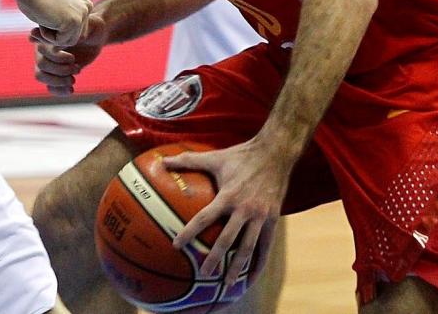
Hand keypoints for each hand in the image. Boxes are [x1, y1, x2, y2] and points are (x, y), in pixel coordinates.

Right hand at [16, 0, 92, 46]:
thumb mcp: (54, 8)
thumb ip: (62, 21)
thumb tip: (60, 45)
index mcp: (84, 0)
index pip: (76, 28)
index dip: (57, 31)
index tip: (41, 26)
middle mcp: (87, 5)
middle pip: (75, 36)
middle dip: (54, 37)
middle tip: (34, 32)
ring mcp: (83, 13)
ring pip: (68, 41)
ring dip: (50, 38)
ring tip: (37, 26)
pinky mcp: (74, 21)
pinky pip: (61, 41)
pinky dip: (47, 37)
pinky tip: (41, 22)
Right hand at [32, 12, 107, 95]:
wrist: (95, 39)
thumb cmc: (92, 28)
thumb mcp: (88, 26)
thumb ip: (76, 31)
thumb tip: (62, 40)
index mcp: (48, 35)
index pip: (42, 49)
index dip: (56, 57)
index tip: (72, 57)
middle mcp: (43, 49)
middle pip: (41, 64)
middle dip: (60, 69)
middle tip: (76, 68)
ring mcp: (47, 62)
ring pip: (40, 75)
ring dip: (57, 81)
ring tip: (73, 80)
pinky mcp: (54, 73)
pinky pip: (48, 86)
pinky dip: (57, 90)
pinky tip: (71, 90)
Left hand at [165, 140, 290, 286]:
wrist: (276, 153)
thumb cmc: (242, 155)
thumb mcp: (215, 157)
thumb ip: (188, 160)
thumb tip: (162, 161)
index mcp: (228, 196)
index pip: (205, 217)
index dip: (190, 232)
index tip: (177, 245)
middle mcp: (245, 208)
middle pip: (228, 239)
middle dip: (215, 258)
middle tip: (204, 274)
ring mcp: (261, 216)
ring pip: (248, 247)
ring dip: (237, 267)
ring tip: (227, 284)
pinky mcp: (273, 219)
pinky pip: (265, 246)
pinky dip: (258, 263)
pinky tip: (250, 278)